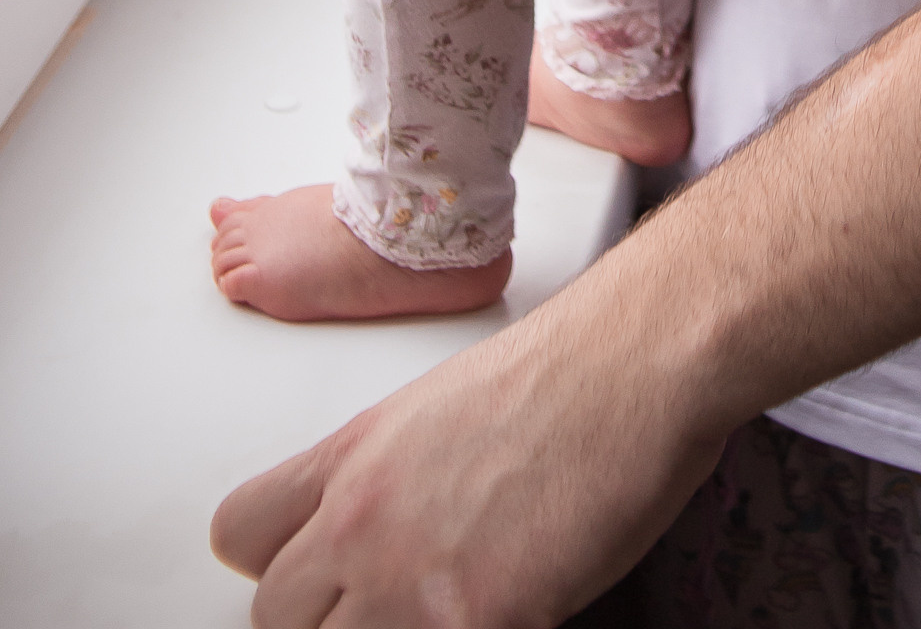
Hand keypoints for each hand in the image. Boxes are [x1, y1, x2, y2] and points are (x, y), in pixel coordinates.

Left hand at [210, 226, 737, 623]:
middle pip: (276, 618)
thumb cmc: (573, 366)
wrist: (640, 359)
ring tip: (450, 608)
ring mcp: (413, 582)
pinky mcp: (480, 622)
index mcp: (353, 457)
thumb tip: (393, 536)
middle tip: (394, 606)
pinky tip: (512, 612)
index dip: (280, 565)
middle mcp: (363, 520)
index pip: (240, 535)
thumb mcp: (443, 407)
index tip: (320, 578)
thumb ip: (395, 479)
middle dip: (332, 619)